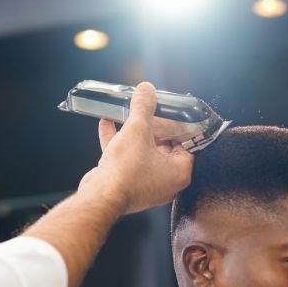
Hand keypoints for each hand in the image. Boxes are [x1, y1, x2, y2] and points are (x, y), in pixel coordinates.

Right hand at [78, 82, 193, 214]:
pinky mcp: (127, 185)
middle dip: (152, 129)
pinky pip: (127, 161)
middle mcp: (166, 182)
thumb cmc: (126, 172)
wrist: (101, 195)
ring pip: (143, 154)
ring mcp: (146, 185)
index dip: (176, 126)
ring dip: (133, 135)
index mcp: (179, 172)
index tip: (169, 114)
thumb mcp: (138, 129)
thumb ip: (144, 107)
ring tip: (125, 116)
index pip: (185, 144)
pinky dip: (119, 144)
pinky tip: (107, 125)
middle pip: (163, 147)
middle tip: (147, 114)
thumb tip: (146, 90)